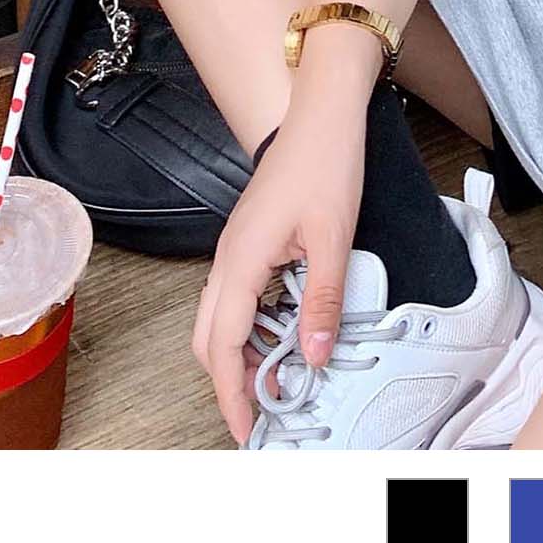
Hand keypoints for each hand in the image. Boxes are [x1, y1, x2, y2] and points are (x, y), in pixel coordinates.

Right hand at [191, 97, 365, 445]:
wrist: (322, 114)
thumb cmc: (326, 163)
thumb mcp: (333, 239)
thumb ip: (323, 301)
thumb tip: (314, 356)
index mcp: (241, 260)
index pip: (223, 345)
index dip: (231, 393)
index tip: (245, 427)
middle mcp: (228, 258)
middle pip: (208, 339)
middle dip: (229, 380)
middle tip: (263, 410)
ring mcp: (235, 248)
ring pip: (220, 318)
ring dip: (241, 352)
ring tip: (279, 376)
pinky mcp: (249, 240)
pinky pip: (237, 295)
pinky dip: (251, 324)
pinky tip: (284, 330)